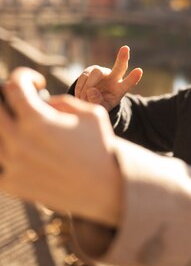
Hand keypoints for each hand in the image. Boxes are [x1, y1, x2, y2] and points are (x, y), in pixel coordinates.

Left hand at [0, 67, 122, 225]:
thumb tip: (43, 103)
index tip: (38, 83)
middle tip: (23, 105)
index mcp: (37, 120)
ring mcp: (12, 164)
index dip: (25, 77)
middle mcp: (19, 140)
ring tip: (26, 129)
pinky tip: (24, 151)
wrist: (106, 188)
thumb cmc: (102, 147)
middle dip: (9, 100)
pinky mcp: (11, 184)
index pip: (13, 86)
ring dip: (8, 128)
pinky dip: (7, 154)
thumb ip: (62, 102)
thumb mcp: (92, 114)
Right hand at [74, 45, 142, 110]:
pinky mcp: (90, 70)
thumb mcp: (101, 108)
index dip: (133, 77)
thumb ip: (98, 102)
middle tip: (126, 48)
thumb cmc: (100, 104)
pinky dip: (81, 87)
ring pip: (96, 73)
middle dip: (122, 58)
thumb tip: (92, 90)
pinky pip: (84, 77)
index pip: (129, 83)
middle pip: (120, 67)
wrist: (89, 100)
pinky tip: (81, 95)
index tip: (139, 70)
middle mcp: (114, 78)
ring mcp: (102, 72)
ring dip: (88, 86)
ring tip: (85, 99)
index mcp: (120, 89)